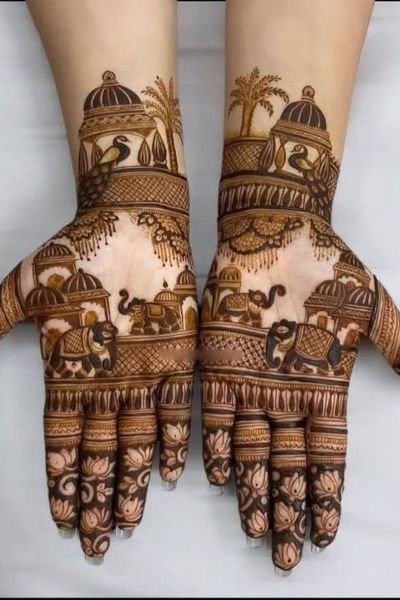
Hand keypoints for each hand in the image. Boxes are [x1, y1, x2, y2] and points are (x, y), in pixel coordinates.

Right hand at [0, 71, 196, 562]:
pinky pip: (177, 405)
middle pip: (99, 451)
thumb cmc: (76, 250)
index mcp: (70, 370)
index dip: (62, 478)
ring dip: (130, 478)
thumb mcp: (25, 288)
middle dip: (96, 494)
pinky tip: (169, 471)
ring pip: (136, 438)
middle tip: (95, 540)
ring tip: (127, 519)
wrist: (132, 219)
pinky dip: (173, 437)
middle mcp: (107, 381)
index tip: (61, 516)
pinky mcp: (178, 355)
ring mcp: (143, 371)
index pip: (63, 439)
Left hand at [199, 91, 399, 573]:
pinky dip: (218, 443)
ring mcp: (251, 382)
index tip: (326, 531)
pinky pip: (215, 413)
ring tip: (257, 528)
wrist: (276, 230)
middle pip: (289, 465)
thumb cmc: (328, 267)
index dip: (328, 494)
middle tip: (288, 555)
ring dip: (255, 489)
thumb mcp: (373, 308)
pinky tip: (222, 475)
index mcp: (324, 387)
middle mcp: (287, 394)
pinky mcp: (219, 363)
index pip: (328, 455)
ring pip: (252, 448)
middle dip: (290, 508)